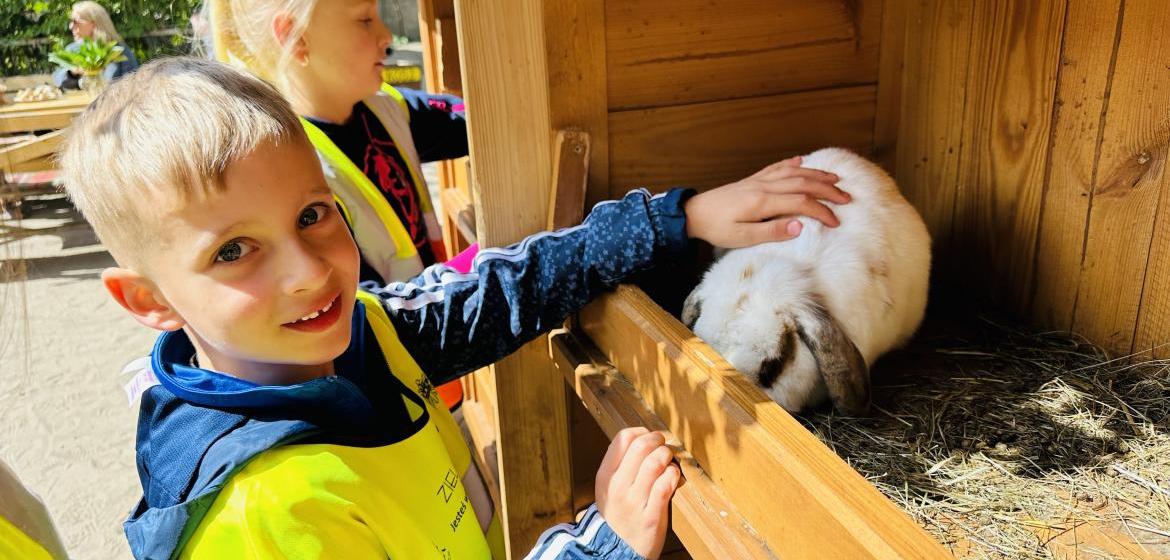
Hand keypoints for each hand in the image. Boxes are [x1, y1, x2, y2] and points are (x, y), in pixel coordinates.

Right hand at [595, 427, 679, 558]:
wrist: (616, 550)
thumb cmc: (617, 515)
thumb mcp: (608, 488)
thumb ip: (621, 465)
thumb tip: (643, 438)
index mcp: (605, 476)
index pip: (623, 438)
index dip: (641, 432)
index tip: (649, 437)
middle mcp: (617, 486)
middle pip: (640, 446)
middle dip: (657, 440)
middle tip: (663, 445)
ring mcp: (634, 501)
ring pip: (655, 463)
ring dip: (667, 456)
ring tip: (668, 460)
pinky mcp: (651, 515)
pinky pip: (666, 485)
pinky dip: (673, 475)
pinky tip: (673, 477)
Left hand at [684, 156, 850, 247]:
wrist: (693, 213)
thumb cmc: (716, 228)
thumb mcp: (742, 237)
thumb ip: (771, 231)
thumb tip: (799, 226)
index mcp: (762, 202)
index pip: (801, 203)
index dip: (821, 211)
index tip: (836, 222)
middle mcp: (763, 186)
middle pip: (802, 183)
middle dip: (827, 190)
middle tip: (846, 198)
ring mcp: (758, 180)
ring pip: (793, 172)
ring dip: (815, 174)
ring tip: (834, 178)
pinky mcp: (752, 180)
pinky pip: (776, 167)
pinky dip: (792, 163)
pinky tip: (802, 161)